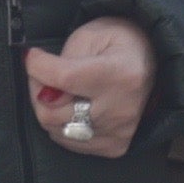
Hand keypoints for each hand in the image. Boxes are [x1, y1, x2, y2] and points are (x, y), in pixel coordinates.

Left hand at [26, 17, 156, 157]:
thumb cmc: (119, 43)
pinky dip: (64, 125)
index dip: (38, 68)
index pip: (64, 78)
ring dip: (50, 109)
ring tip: (61, 91)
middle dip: (38, 91)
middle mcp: (121, 109)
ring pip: (57, 131)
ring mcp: (119, 132)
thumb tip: (45, 93)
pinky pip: (71, 143)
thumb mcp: (91, 36)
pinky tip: (74, 108)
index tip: (32, 57)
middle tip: (43, 75)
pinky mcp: (115, 146)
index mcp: (119, 74)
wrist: (151, 61)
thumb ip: (64, 61)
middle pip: (53, 113)